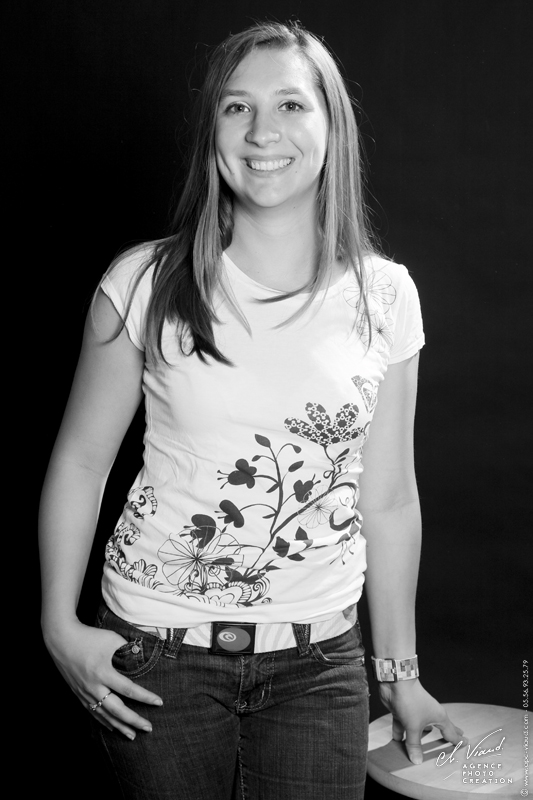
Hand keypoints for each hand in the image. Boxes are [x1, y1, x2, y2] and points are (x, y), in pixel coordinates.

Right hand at [44, 619, 162, 738]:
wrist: (62, 640)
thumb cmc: (90, 637)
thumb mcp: (112, 639)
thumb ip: (128, 650)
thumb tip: (144, 657)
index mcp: (104, 672)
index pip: (129, 689)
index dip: (145, 697)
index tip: (159, 702)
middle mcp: (94, 686)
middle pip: (117, 709)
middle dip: (134, 720)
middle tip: (149, 728)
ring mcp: (85, 692)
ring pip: (104, 715)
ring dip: (120, 726)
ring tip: (132, 735)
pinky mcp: (79, 694)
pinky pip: (93, 712)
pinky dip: (104, 721)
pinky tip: (112, 727)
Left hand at [378, 679, 465, 764]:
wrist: (396, 683)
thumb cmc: (411, 702)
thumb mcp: (414, 727)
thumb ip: (415, 744)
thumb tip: (417, 761)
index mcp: (438, 717)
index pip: (451, 732)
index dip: (458, 740)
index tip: (467, 743)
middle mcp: (429, 714)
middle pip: (439, 728)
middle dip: (447, 734)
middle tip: (457, 737)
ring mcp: (415, 713)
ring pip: (419, 729)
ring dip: (420, 736)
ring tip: (424, 743)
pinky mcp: (402, 712)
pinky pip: (402, 727)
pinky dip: (400, 734)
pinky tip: (397, 742)